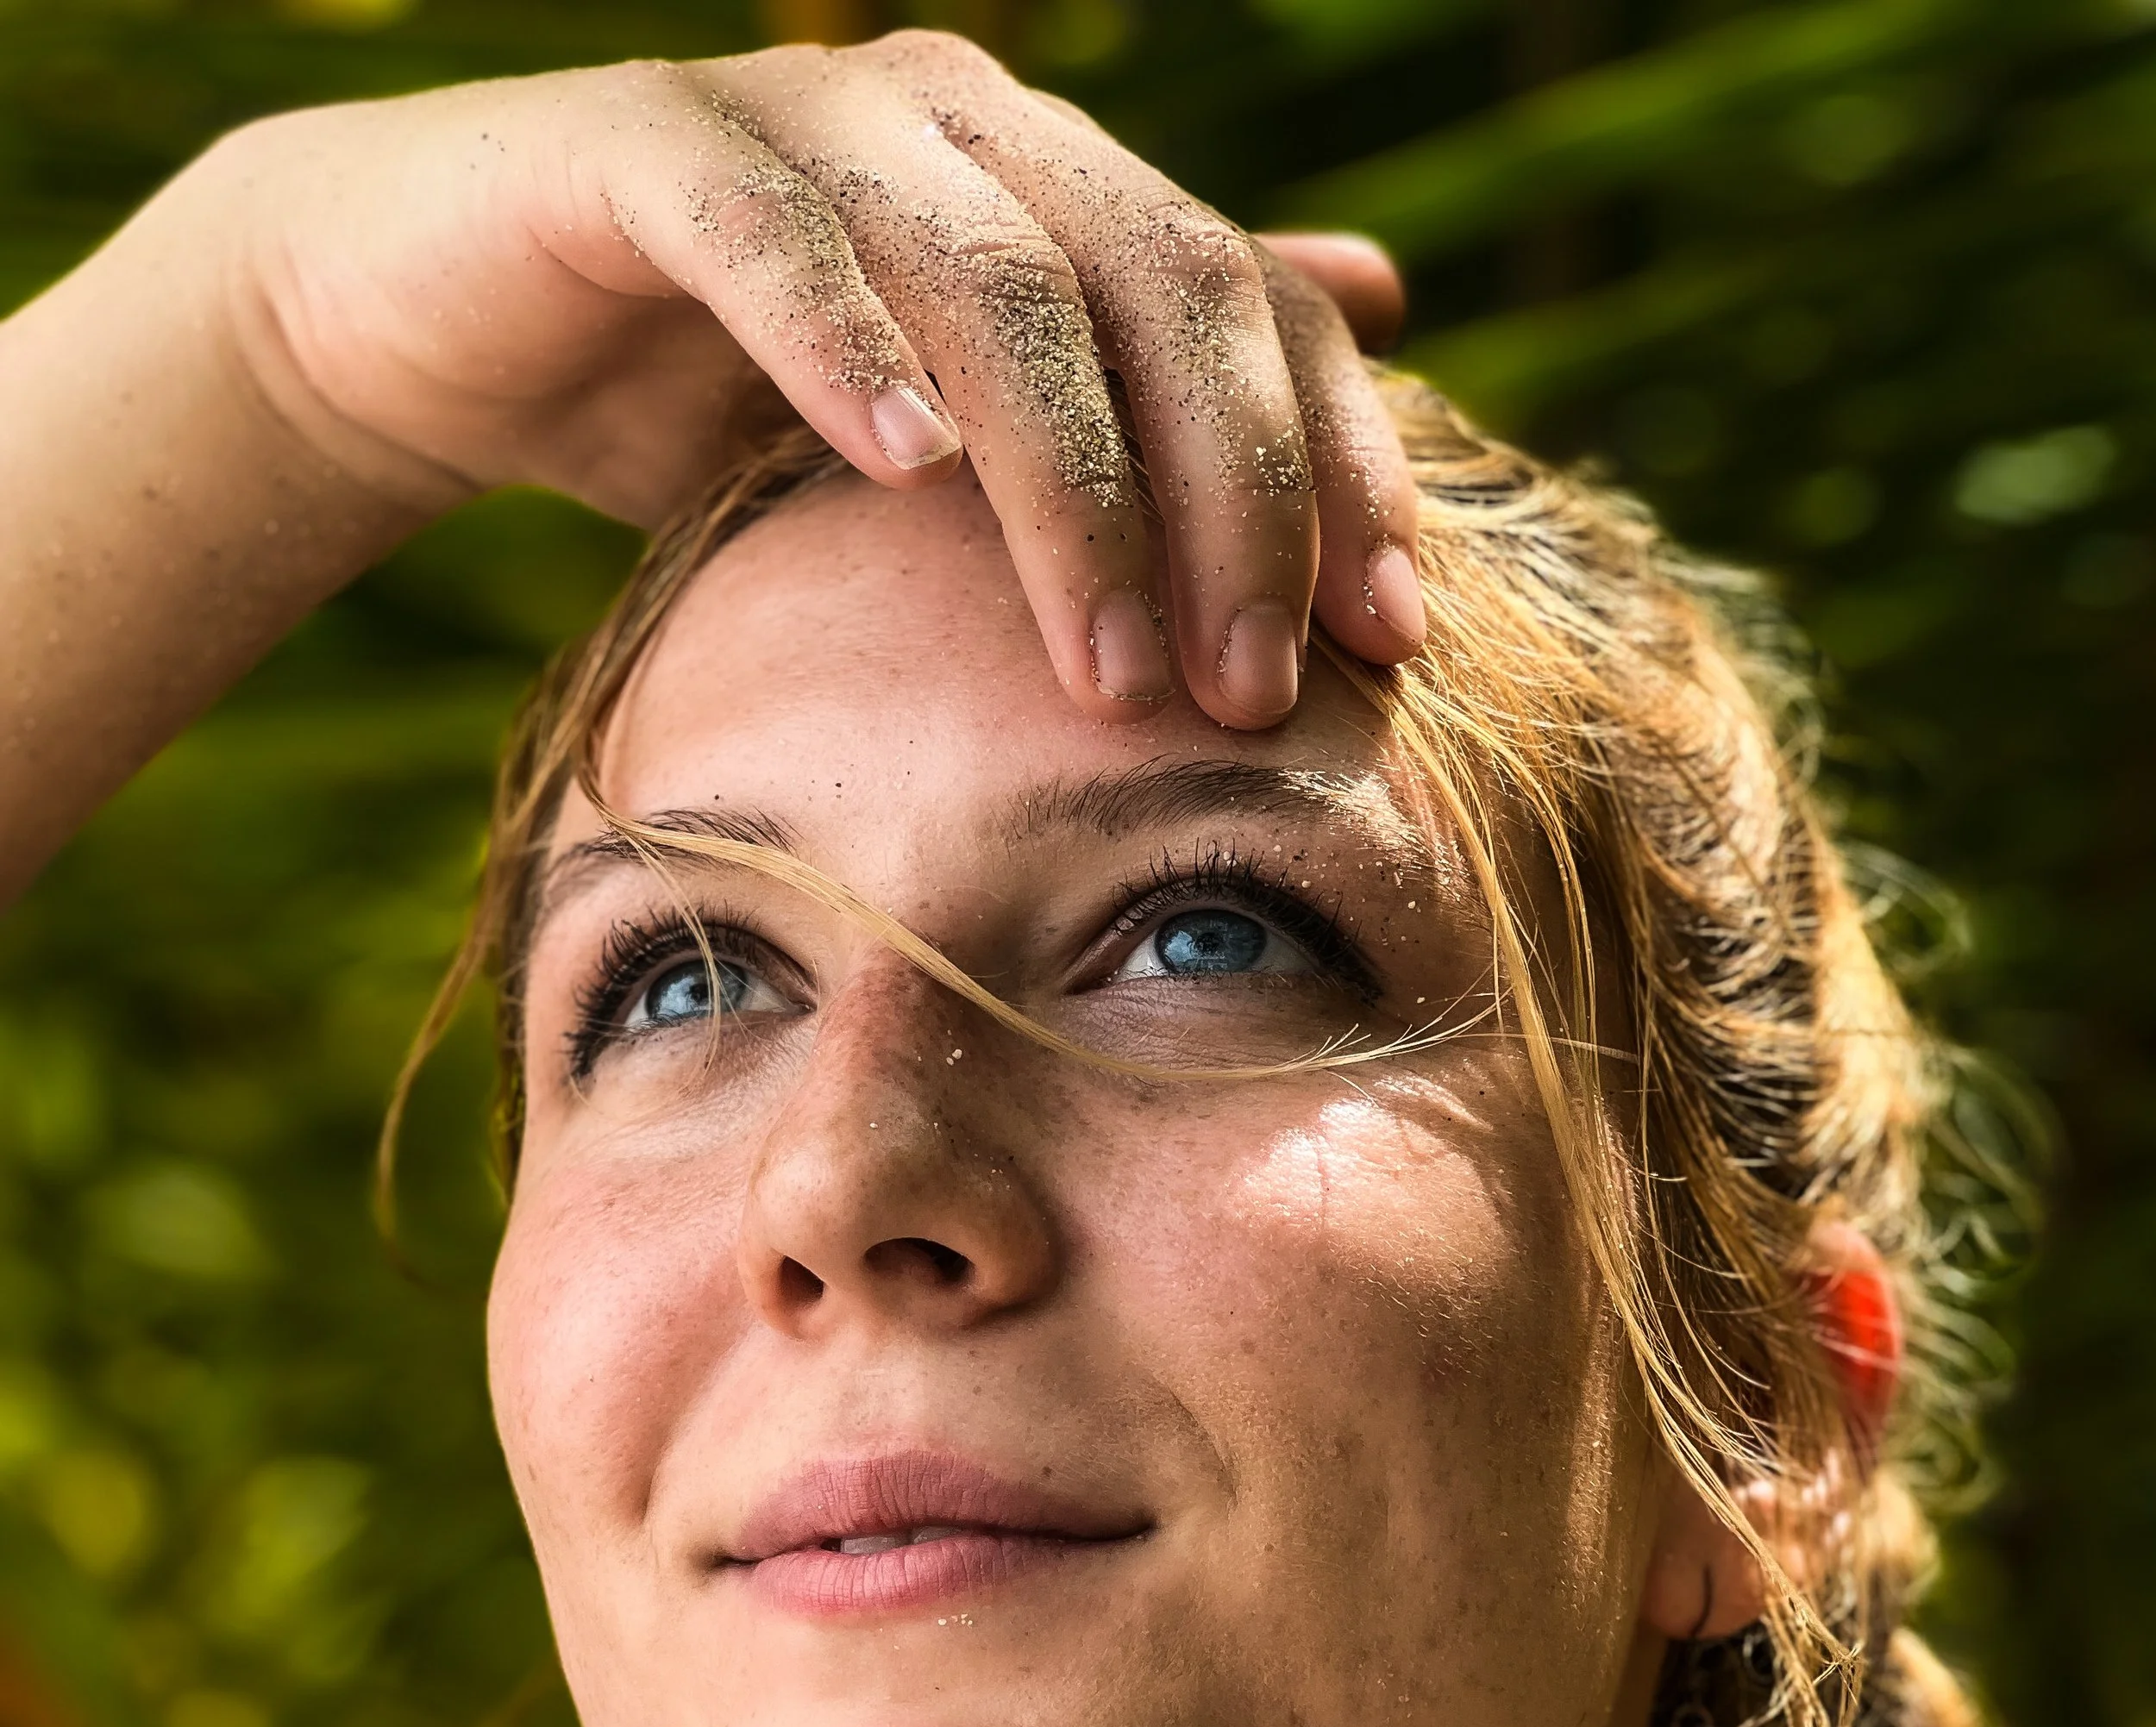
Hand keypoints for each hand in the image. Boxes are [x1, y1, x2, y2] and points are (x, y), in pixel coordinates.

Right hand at [208, 39, 1421, 727]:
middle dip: (1230, 502)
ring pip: (993, 275)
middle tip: (1243, 697)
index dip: (1338, 463)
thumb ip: (1135, 390)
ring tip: (1106, 667)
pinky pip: (768, 233)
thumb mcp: (950, 434)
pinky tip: (903, 468)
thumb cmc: (711, 401)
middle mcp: (961, 123)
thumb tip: (1370, 304)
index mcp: (1056, 186)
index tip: (1389, 644)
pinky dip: (844, 343)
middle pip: (1162, 285)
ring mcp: (804, 120)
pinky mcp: (643, 150)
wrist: (445, 323)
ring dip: (1067, 484)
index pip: (1255, 304)